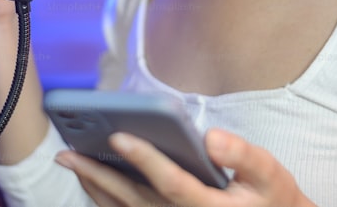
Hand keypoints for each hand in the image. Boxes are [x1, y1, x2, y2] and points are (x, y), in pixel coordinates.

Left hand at [55, 128, 315, 206]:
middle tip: (67, 153)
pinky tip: (92, 179)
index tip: (118, 136)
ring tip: (71, 161)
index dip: (144, 159)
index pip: (171, 183)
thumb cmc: (269, 197)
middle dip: (99, 174)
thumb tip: (210, 137)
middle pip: (133, 200)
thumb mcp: (270, 174)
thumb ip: (243, 155)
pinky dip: (106, 200)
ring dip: (95, 188)